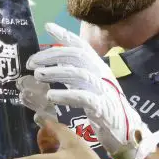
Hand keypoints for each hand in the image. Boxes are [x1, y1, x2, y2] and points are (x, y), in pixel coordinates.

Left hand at [20, 23, 158, 158]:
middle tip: (31, 63)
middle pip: (77, 55)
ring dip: (56, 72)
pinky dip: (66, 95)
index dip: (65, 35)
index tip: (48, 26)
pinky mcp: (103, 108)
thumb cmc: (106, 108)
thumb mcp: (91, 86)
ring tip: (37, 75)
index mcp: (99, 67)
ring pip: (79, 73)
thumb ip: (76, 74)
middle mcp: (102, 74)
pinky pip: (84, 97)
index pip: (82, 46)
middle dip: (52, 55)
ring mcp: (104, 90)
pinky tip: (51, 96)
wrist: (126, 132)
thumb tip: (56, 62)